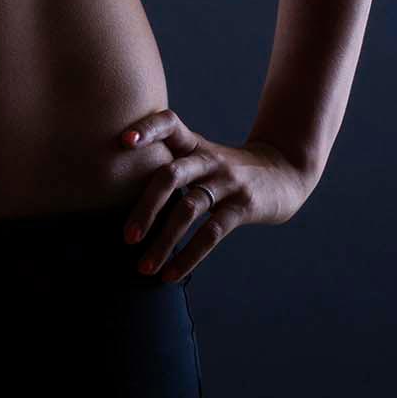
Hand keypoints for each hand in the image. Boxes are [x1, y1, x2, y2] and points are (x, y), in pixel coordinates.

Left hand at [117, 108, 314, 282]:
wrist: (283, 172)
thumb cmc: (224, 168)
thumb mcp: (199, 154)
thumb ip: (166, 161)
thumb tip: (113, 187)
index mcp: (193, 142)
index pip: (169, 123)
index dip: (147, 129)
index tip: (123, 141)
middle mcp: (207, 159)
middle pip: (170, 176)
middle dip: (145, 208)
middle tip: (126, 237)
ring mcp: (227, 181)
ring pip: (189, 210)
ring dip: (164, 242)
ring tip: (143, 267)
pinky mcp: (243, 206)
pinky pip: (211, 233)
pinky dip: (189, 255)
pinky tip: (171, 274)